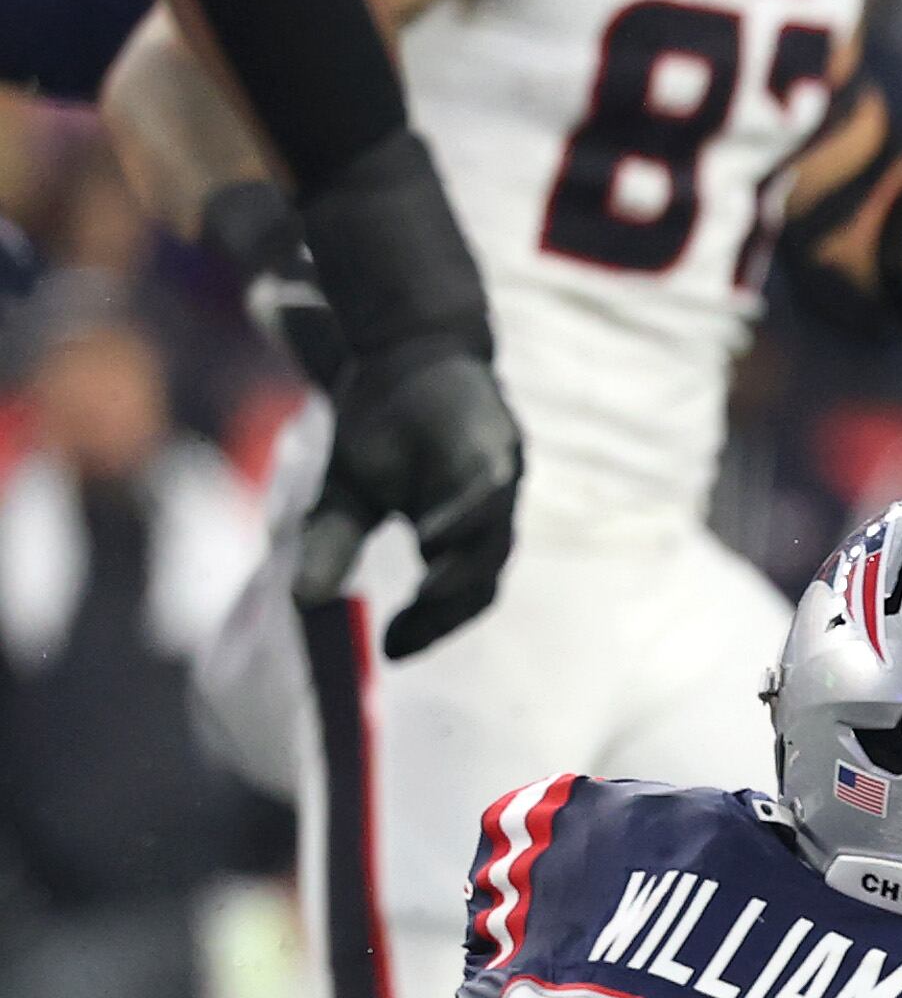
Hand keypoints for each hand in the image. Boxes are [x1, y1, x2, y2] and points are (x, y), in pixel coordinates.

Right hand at [295, 339, 520, 657]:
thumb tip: (303, 601)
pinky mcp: (498, 446)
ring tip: (426, 596)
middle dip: (444, 613)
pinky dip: (465, 517)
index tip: (391, 650)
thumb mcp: (348, 492)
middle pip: (481, 579)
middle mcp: (489, 514)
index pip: (457, 594)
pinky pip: (489, 490)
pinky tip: (432, 538)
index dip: (429, 626)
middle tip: (404, 638)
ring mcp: (501, 480)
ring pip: (491, 540)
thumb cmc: (383, 424)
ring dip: (460, 572)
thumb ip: (334, 543)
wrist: (404, 347)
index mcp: (461, 531)